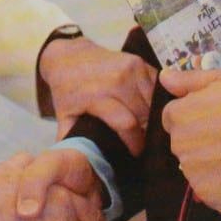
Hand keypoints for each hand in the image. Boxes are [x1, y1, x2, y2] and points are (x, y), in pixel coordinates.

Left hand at [40, 36, 156, 153]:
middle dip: (145, 131)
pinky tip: (149, 109)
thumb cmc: (67, 90)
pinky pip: (155, 86)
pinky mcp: (139, 62)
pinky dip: (154, 99)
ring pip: (153, 101)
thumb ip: (73, 139)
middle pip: (144, 115)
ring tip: (146, 127)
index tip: (136, 153)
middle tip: (143, 141)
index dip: (134, 143)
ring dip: (152, 116)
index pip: (126, 124)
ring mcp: (130, 69)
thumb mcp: (64, 116)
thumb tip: (81, 164)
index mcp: (97, 96)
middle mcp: (117, 80)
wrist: (68, 56)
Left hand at [161, 66, 220, 215]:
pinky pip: (214, 192)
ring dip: (213, 165)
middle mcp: (180, 148)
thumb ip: (190, 79)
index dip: (194, 115)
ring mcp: (195, 177)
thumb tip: (164, 78)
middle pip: (184, 144)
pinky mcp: (212, 199)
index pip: (173, 117)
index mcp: (179, 117)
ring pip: (198, 170)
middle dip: (202, 140)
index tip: (218, 118)